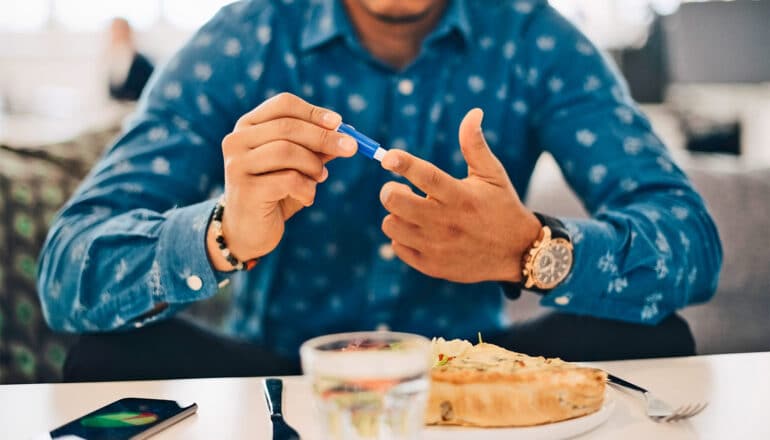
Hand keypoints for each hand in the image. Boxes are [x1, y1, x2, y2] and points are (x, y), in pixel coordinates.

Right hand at [207, 93, 357, 269]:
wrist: (248, 231)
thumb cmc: (275, 193)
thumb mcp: (298, 166)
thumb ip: (316, 148)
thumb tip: (347, 133)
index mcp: (248, 126)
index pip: (283, 104)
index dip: (314, 112)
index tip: (339, 123)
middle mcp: (236, 140)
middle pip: (287, 127)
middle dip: (324, 137)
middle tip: (351, 148)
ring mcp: (237, 164)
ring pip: (286, 151)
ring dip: (313, 165)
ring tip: (320, 178)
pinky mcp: (245, 189)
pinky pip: (287, 180)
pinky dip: (307, 188)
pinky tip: (307, 197)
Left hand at [379, 108, 540, 282]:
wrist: (517, 253)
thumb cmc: (502, 206)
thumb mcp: (493, 174)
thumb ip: (475, 144)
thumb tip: (473, 112)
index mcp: (460, 196)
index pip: (426, 176)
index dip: (403, 164)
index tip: (388, 157)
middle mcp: (446, 222)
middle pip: (396, 202)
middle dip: (390, 190)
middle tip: (396, 189)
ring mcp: (437, 246)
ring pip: (391, 224)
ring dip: (395, 215)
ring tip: (410, 211)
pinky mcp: (432, 266)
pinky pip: (397, 247)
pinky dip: (401, 237)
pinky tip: (417, 231)